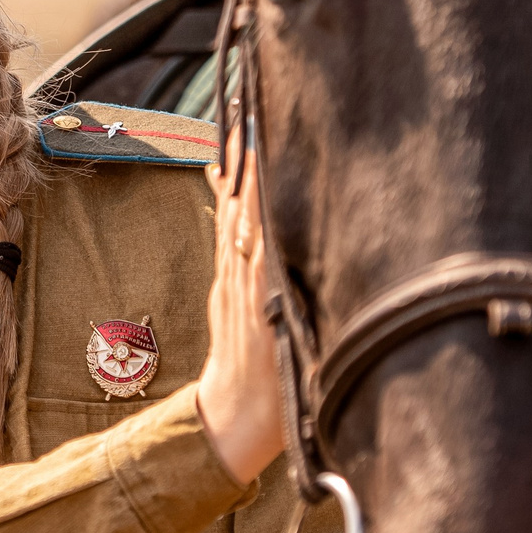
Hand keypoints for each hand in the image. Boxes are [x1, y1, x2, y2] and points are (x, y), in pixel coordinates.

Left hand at [197, 142, 285, 483]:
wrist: (234, 423)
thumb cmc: (280, 399)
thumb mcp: (300, 362)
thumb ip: (302, 318)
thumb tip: (311, 271)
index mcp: (263, 296)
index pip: (261, 226)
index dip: (262, 184)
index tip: (267, 141)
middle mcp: (242, 280)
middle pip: (244, 209)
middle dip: (250, 161)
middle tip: (252, 109)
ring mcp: (230, 282)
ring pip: (232, 214)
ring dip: (235, 170)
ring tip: (236, 123)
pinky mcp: (224, 288)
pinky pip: (223, 232)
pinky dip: (222, 199)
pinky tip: (220, 169)